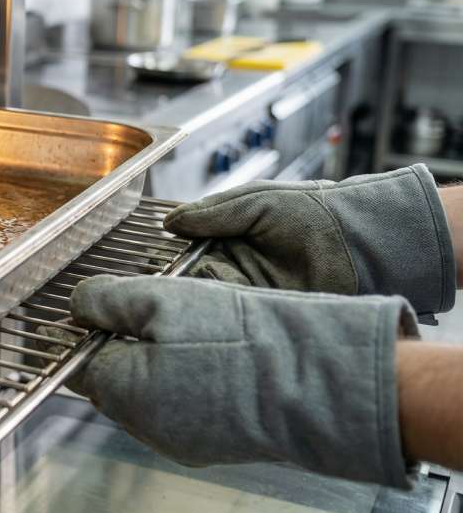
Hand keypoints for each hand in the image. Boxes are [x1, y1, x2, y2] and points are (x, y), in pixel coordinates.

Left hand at [65, 275, 418, 486]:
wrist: (313, 379)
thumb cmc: (237, 337)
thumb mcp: (159, 298)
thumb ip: (106, 300)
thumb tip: (78, 304)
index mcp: (121, 391)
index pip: (79, 363)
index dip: (88, 330)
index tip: (102, 306)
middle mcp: (145, 426)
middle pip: (113, 379)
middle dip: (124, 345)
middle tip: (154, 310)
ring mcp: (181, 441)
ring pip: (149, 394)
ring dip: (157, 363)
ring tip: (192, 329)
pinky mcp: (214, 445)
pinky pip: (184, 408)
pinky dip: (188, 382)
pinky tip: (214, 355)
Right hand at [164, 164, 454, 314]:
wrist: (362, 243)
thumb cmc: (315, 211)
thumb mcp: (259, 202)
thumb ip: (214, 212)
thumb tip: (169, 223)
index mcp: (232, 230)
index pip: (188, 243)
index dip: (170, 251)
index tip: (151, 257)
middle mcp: (237, 259)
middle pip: (192, 272)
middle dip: (176, 277)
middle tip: (158, 282)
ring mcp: (249, 286)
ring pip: (207, 292)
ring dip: (196, 293)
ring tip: (183, 294)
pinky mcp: (264, 308)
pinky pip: (231, 309)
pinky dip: (219, 308)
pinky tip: (209, 305)